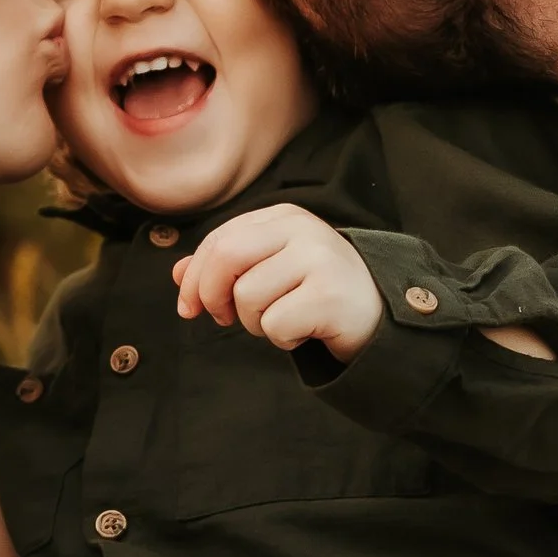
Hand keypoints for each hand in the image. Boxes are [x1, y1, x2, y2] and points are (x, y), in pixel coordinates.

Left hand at [173, 205, 384, 359]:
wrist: (378, 314)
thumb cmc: (316, 292)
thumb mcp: (271, 270)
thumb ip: (226, 267)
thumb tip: (178, 273)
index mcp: (283, 217)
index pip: (219, 239)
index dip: (195, 276)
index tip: (190, 307)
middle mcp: (301, 229)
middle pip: (226, 257)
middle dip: (212, 295)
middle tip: (223, 318)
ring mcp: (318, 259)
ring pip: (248, 296)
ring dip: (254, 323)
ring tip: (281, 321)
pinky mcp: (328, 294)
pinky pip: (274, 324)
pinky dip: (281, 339)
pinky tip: (303, 332)